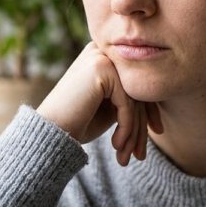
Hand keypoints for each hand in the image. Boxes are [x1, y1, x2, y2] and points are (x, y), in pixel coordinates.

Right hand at [36, 42, 162, 165]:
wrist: (49, 131)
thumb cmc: (77, 122)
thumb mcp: (110, 108)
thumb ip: (130, 98)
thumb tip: (157, 105)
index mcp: (104, 57)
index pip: (137, 81)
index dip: (149, 109)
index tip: (156, 132)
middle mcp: (102, 51)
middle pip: (137, 89)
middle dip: (142, 125)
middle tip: (142, 153)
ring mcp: (101, 57)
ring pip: (135, 98)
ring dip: (134, 132)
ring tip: (128, 155)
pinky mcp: (101, 69)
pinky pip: (127, 103)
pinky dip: (126, 127)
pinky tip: (117, 146)